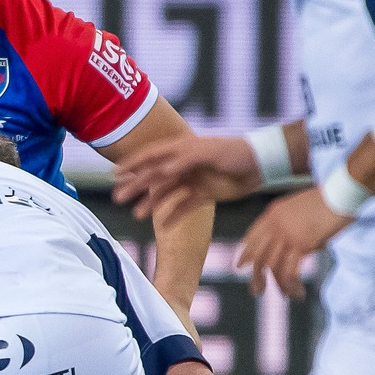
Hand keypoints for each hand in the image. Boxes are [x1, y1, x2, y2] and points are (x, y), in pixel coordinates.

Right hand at [114, 134, 263, 217]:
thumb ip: (183, 161)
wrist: (260, 165)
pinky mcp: (203, 193)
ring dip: (150, 202)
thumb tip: (160, 170)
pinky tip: (161, 225)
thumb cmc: (235, 152)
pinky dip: (172, 215)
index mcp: (181, 149)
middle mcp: (183, 164)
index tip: (114, 173)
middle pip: (153, 176)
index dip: (131, 163)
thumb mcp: (208, 153)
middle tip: (118, 197)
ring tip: (135, 214)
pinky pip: (183, 206)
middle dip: (135, 186)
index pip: (151, 155)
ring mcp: (192, 179)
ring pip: (165, 193)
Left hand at [236, 187, 349, 298]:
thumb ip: (292, 224)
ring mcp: (286, 235)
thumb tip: (295, 247)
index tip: (241, 265)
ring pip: (272, 266)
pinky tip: (297, 292)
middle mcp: (274, 224)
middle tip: (257, 290)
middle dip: (256, 275)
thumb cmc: (328, 199)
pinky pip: (289, 271)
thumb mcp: (300, 208)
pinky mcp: (301, 244)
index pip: (252, 236)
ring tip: (283, 296)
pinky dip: (292, 285)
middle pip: (258, 254)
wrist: (340, 193)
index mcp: (273, 213)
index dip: (246, 253)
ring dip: (276, 285)